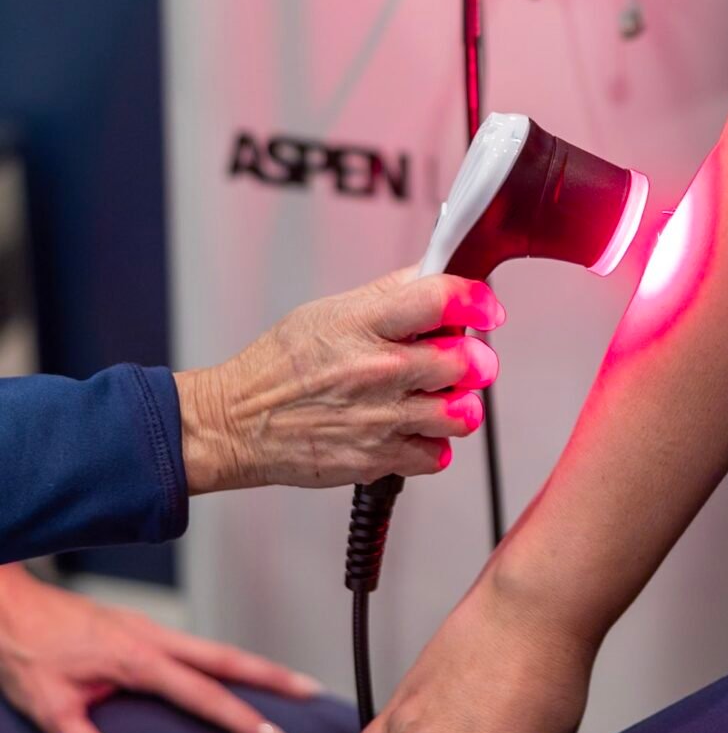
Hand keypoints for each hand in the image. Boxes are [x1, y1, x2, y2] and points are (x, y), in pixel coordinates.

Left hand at [0, 562, 322, 732]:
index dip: (242, 718)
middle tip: (312, 692)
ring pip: (216, 648)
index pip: (203, 693)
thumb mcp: (50, 711)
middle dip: (273, 676)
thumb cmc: (23, 653)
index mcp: (138, 660)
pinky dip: (227, 661)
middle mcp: (154, 639)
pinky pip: (197, 646)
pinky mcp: (141, 630)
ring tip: (291, 686)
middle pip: (228, 658)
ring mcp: (151, 630)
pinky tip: (233, 676)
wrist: (5, 604)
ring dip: (255, 666)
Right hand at [175, 269, 504, 493]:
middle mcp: (377, 370)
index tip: (485, 309)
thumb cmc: (278, 367)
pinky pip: (438, 455)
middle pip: (466, 361)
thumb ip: (387, 294)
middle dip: (475, 359)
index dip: (476, 300)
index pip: (439, 299)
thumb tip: (432, 273)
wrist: (236, 423)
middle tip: (463, 360)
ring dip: (460, 405)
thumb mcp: (328, 312)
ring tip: (440, 398)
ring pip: (463, 413)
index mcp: (364, 324)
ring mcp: (381, 418)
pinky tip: (413, 430)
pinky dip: (433, 445)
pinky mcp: (379, 458)